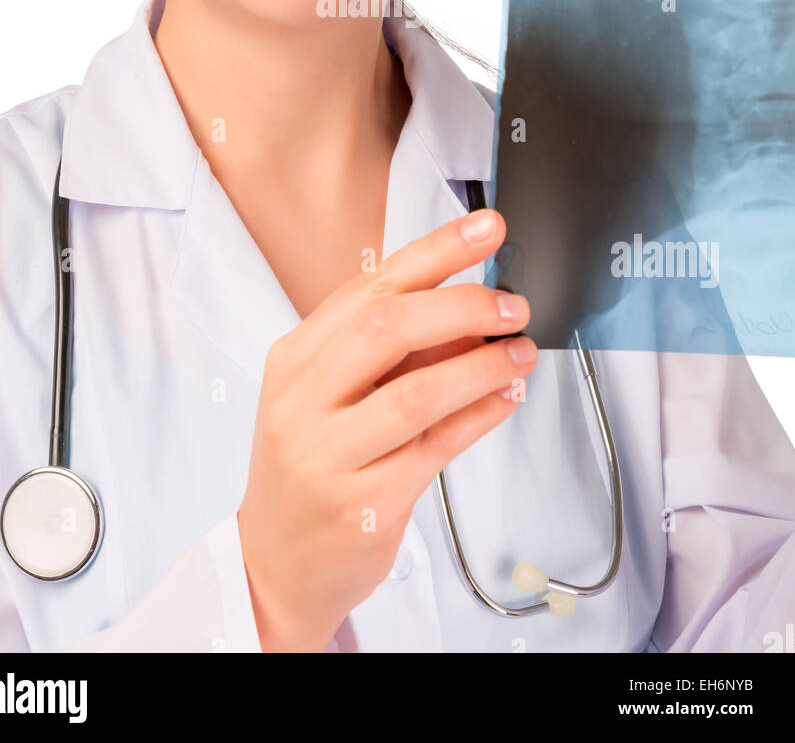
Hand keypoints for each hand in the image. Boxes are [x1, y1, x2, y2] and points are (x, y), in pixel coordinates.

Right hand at [237, 208, 535, 650]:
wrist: (274, 564)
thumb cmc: (309, 468)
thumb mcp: (326, 396)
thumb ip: (386, 351)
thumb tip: (468, 306)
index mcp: (294, 358)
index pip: (370, 285)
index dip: (435, 252)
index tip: (485, 230)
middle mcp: (303, 400)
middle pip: (387, 327)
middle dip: (462, 305)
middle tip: (512, 305)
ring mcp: (328, 454)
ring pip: (417, 392)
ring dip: (481, 365)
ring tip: (520, 352)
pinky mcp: (363, 504)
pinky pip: (435, 447)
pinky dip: (479, 416)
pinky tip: (505, 397)